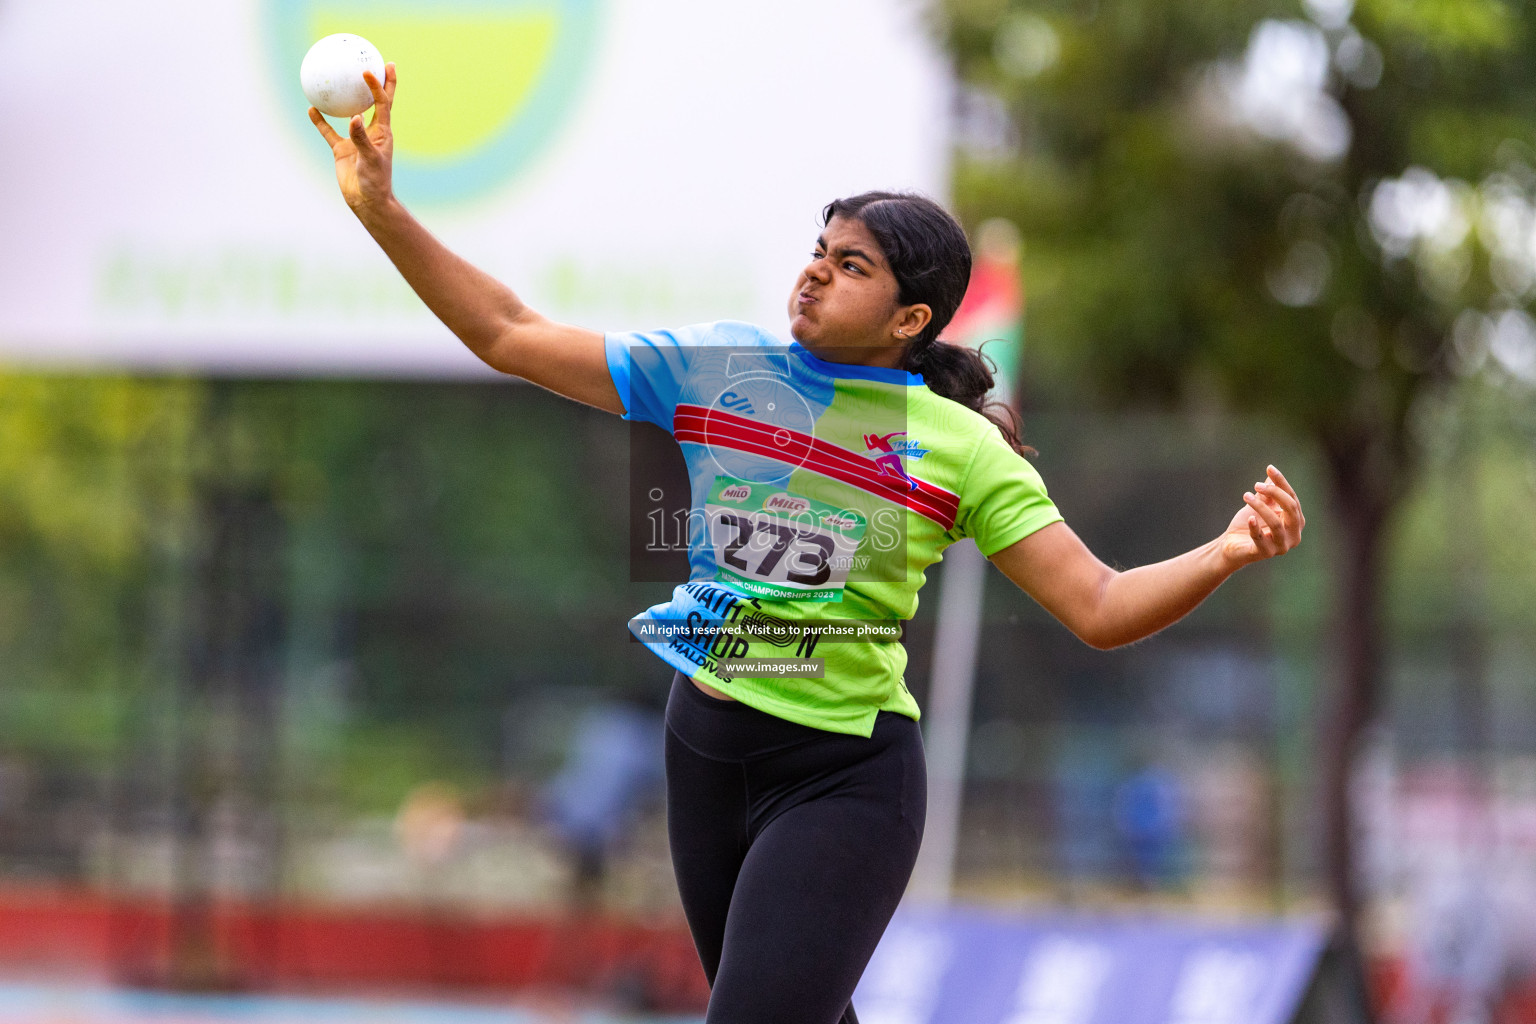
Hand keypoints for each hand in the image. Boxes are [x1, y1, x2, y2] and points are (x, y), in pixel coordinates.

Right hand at [308, 63, 395, 212]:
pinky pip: (328, 131)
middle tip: (374, 62)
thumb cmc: (375, 181)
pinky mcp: (341, 149)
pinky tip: (311, 108)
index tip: (371, 70)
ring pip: (349, 112)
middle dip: (378, 83)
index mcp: (382, 132)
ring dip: (346, 97)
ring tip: (338, 78)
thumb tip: (353, 118)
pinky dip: (320, 121)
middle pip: (374, 101)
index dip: (380, 85)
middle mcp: (369, 131)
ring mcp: (355, 139)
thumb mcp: (370, 159)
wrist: (366, 200)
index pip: (383, 102)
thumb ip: (361, 138)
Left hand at [1219, 465, 1304, 567]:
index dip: (1282, 483)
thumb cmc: (1249, 523)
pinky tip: (1249, 518)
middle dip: (1275, 493)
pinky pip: (1261, 539)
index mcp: (1296, 521)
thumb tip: (1271, 473)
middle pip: (1291, 509)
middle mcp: (1294, 535)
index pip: (1292, 498)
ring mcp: (1281, 546)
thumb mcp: (1260, 505)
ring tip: (1246, 496)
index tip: (1270, 468)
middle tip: (1257, 485)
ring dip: (1260, 507)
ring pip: (1276, 523)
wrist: (1231, 544)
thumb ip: (1267, 493)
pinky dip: (1254, 528)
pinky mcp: (1265, 553)